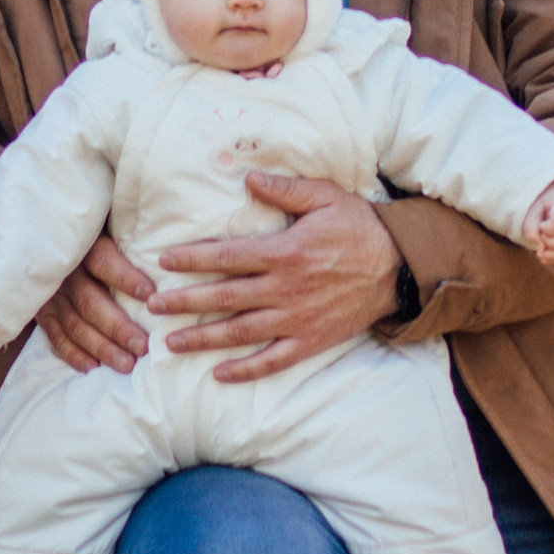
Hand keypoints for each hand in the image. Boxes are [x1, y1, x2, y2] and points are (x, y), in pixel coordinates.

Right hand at [35, 233, 155, 374]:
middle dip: (118, 328)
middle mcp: (65, 271)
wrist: (42, 233)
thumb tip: (171, 247)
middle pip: (91, 302)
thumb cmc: (93, 230)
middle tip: (143, 347)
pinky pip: (56, 336)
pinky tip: (93, 367)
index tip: (151, 296)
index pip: (104, 262)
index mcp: (83, 245)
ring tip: (126, 365)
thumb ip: (132, 232)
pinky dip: (73, 353)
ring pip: (75, 325)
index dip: (126, 279)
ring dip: (101, 347)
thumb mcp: (106, 222)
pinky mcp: (42, 311)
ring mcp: (51, 294)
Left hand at [157, 173, 401, 384]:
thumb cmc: (359, 228)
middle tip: (153, 306)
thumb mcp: (326, 198)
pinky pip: (273, 360)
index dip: (193, 259)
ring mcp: (296, 319)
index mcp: (284, 252)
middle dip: (185, 301)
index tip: (164, 262)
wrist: (400, 269)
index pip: (227, 256)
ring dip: (203, 338)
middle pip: (224, 297)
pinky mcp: (310, 341)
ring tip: (171, 343)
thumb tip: (249, 179)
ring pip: (240, 332)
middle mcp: (285, 289)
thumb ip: (286, 189)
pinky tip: (219, 374)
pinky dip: (246, 370)